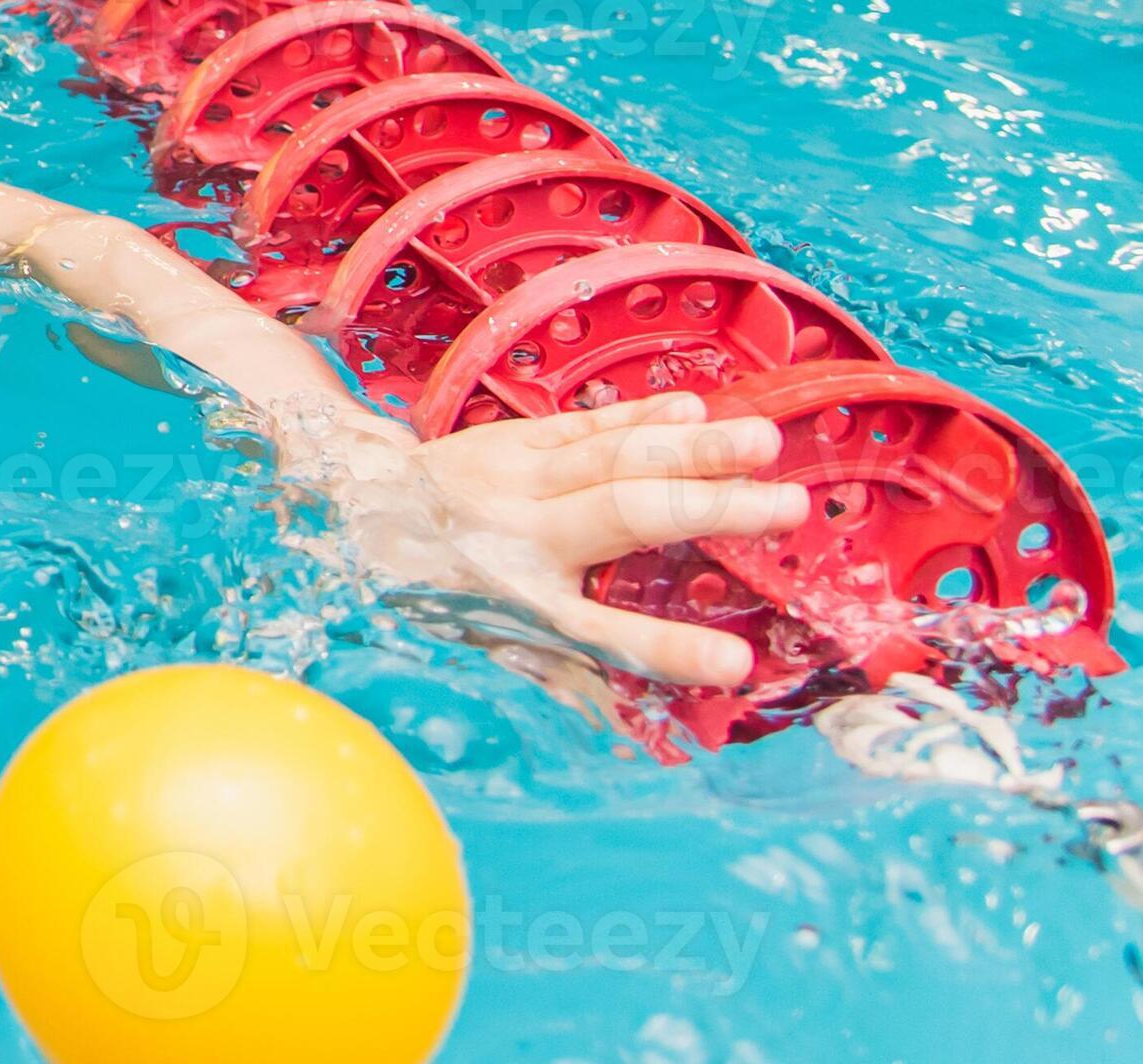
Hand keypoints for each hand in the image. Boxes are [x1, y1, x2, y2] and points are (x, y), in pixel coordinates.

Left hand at [343, 391, 806, 689]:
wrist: (355, 506)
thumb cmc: (438, 591)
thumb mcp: (488, 642)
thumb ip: (562, 674)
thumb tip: (632, 732)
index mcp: (519, 602)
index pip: (603, 635)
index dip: (669, 649)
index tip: (734, 664)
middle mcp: (521, 535)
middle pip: (626, 517)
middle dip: (710, 511)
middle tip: (787, 507)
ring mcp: (517, 477)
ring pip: (614, 456)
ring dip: (692, 447)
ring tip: (761, 440)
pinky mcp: (516, 439)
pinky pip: (588, 425)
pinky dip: (643, 415)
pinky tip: (695, 410)